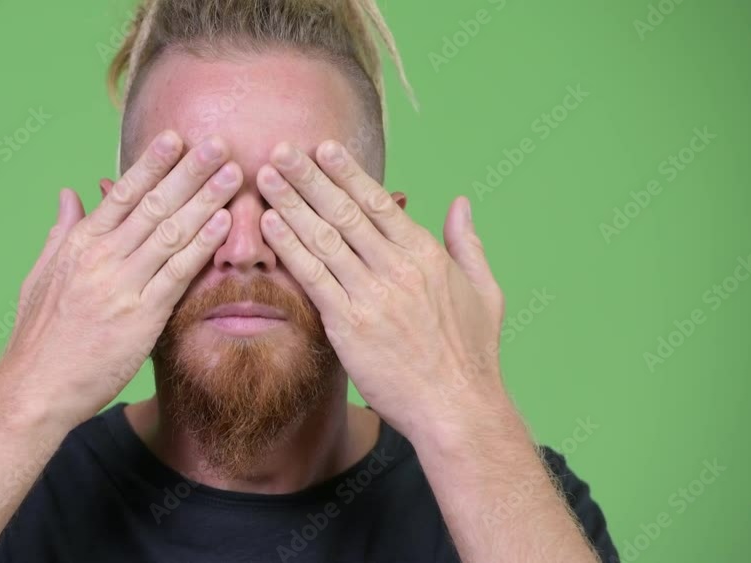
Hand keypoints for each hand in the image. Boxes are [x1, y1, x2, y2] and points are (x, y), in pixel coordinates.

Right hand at [0, 131, 242, 428]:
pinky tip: (224, 224)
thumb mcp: (41, 275)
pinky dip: (202, 246)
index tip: (176, 138)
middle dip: (189, 171)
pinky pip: (177, 274)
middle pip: (153, 204)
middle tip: (219, 143)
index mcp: (79, 245)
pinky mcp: (140, 318)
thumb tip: (71, 193)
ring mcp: (121, 287)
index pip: (121, 193)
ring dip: (205, 200)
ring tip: (233, 174)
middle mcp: (101, 258)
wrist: (35, 388)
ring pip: (170, 232)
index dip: (151, 164)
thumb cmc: (39, 336)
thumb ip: (61, 231)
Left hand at [256, 140, 508, 440]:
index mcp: (427, 255)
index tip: (323, 148)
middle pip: (345, 211)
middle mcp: (398, 268)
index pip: (380, 202)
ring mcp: (372, 295)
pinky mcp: (349, 325)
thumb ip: (468, 242)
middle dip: (310, 177)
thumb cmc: (472, 354)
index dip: (347, 173)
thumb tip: (459, 201)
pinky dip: (289, 248)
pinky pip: (313, 277)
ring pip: (324, 238)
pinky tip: (269, 225)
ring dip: (291, 204)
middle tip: (281, 149)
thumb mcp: (485, 290)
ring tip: (266, 177)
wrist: (457, 408)